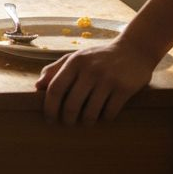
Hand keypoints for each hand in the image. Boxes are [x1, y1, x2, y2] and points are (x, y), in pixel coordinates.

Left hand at [35, 39, 156, 124]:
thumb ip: (56, 69)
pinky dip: (104, 118)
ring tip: (86, 122)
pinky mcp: (124, 89)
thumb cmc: (100, 56)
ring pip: (90, 113)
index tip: (49, 119)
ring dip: (86, 122)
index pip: (55, 89)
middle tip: (68, 124)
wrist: (135, 49)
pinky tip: (103, 115)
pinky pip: (109, 113)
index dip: (49, 108)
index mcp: (75, 62)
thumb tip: (37, 86)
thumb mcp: (77, 57)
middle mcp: (90, 70)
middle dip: (67, 119)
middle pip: (71, 105)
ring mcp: (108, 79)